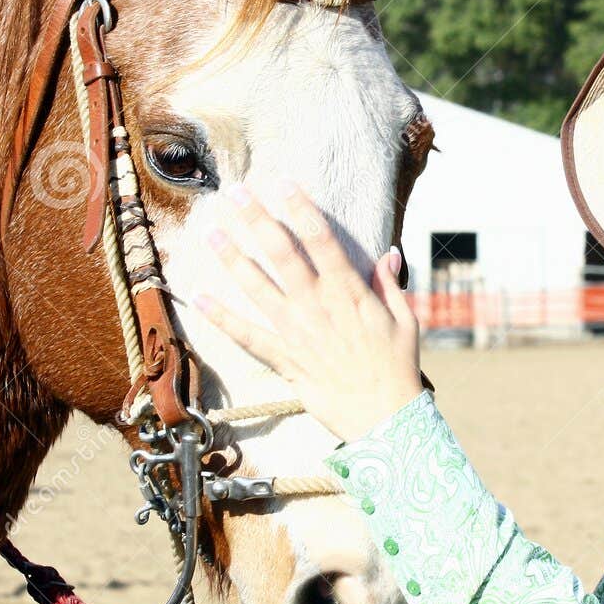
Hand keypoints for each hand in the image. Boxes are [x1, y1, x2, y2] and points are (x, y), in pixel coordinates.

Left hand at [195, 181, 423, 442]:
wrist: (385, 420)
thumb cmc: (398, 369)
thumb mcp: (406, 322)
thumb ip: (390, 286)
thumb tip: (388, 255)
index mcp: (350, 293)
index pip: (321, 240)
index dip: (300, 208)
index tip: (282, 183)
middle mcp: (318, 306)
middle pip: (281, 254)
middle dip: (257, 219)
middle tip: (236, 192)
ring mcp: (297, 332)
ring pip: (257, 287)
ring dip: (232, 258)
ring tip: (211, 232)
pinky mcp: (284, 360)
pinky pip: (246, 336)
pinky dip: (220, 317)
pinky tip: (197, 297)